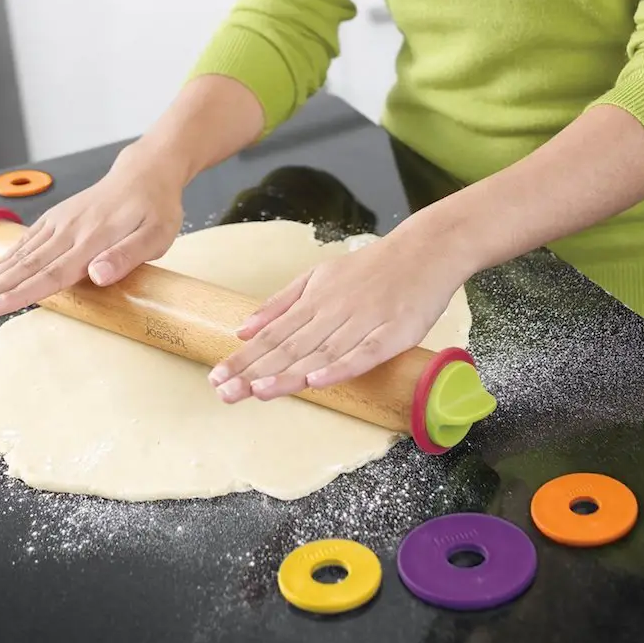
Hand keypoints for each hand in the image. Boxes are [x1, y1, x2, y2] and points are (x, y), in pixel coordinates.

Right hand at [0, 143, 183, 316]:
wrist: (145, 171)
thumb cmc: (156, 208)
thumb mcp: (156, 235)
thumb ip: (127, 256)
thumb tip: (97, 276)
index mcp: (93, 239)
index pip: (53, 273)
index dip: (23, 292)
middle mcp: (70, 230)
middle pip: (28, 265)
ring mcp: (61, 222)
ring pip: (22, 254)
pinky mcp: (58, 218)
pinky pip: (27, 240)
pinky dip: (6, 257)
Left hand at [207, 220, 472, 402]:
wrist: (426, 250)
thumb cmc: (371, 267)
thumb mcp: (319, 276)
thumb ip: (281, 303)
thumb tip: (242, 328)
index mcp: (314, 300)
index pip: (272, 335)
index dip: (244, 358)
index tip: (217, 377)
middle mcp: (333, 311)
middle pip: (289, 346)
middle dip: (254, 371)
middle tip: (224, 392)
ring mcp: (363, 322)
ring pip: (320, 353)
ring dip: (287, 373)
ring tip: (257, 392)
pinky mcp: (394, 333)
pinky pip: (364, 354)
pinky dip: (340, 367)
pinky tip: (317, 381)